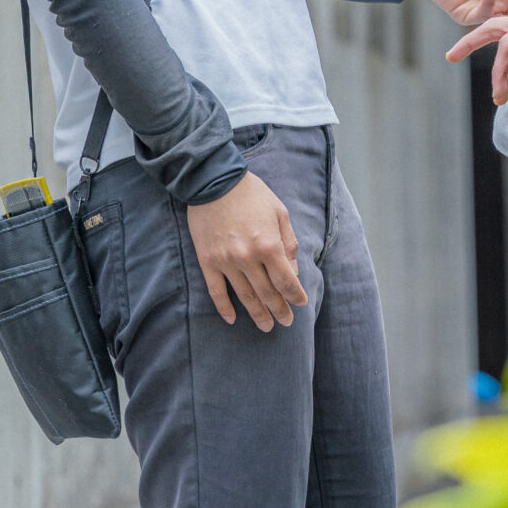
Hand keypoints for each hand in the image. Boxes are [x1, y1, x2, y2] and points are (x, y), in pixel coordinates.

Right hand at [184, 171, 307, 330]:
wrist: (213, 180)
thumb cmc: (251, 194)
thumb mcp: (279, 212)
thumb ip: (288, 242)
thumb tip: (293, 269)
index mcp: (269, 245)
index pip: (286, 281)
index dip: (295, 295)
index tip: (300, 303)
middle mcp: (248, 258)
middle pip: (267, 293)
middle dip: (279, 310)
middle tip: (286, 322)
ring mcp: (226, 262)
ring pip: (245, 296)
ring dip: (257, 314)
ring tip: (266, 326)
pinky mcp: (207, 261)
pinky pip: (216, 291)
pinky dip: (224, 308)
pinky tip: (232, 319)